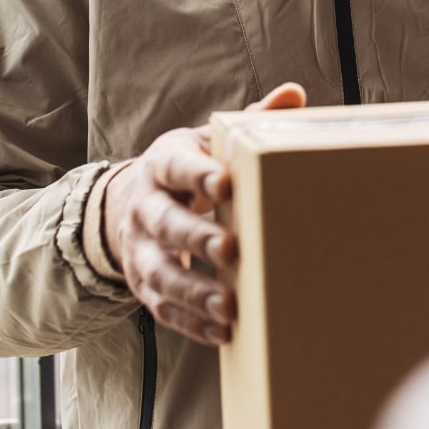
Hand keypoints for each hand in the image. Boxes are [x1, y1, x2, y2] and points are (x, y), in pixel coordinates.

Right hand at [104, 82, 305, 344]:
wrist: (134, 200)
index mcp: (163, 163)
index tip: (225, 182)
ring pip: (160, 273)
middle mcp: (145, 206)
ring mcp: (140, 249)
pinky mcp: (143, 284)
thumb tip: (295, 95)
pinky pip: (163, 308)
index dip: (198, 175)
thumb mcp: (210, 140)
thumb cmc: (190, 168)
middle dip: (195, 238)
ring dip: (193, 291)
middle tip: (229, 248)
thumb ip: (250, 120)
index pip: (176, 166)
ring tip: (227, 306)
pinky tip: (221, 332)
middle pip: (165, 223)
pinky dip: (191, 323)